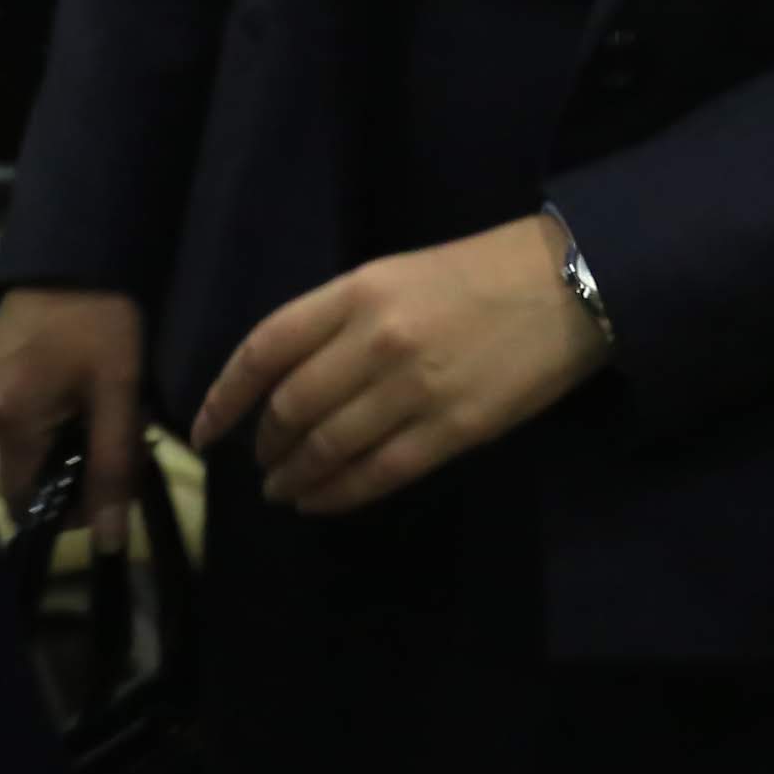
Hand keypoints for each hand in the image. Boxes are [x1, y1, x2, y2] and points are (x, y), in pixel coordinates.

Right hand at [0, 286, 148, 547]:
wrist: (75, 251)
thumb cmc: (100, 320)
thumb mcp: (118, 393)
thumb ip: (113, 468)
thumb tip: (111, 541)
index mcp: (7, 421)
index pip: (25, 505)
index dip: (69, 509)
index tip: (112, 481)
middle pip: (27, 477)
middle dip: (76, 471)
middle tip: (122, 439)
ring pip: (27, 450)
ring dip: (69, 445)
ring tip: (107, 411)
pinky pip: (20, 422)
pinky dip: (54, 422)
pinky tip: (85, 396)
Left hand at [192, 215, 609, 516]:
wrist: (572, 286)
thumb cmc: (482, 272)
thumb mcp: (399, 274)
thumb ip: (342, 319)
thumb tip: (287, 379)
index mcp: (359, 290)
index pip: (266, 348)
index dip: (224, 395)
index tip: (201, 430)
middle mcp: (376, 340)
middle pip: (290, 407)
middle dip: (263, 443)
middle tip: (259, 461)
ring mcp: (414, 389)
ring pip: (327, 448)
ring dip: (293, 476)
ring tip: (282, 490)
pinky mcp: (452, 431)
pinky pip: (376, 474)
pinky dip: (337, 494)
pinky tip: (321, 501)